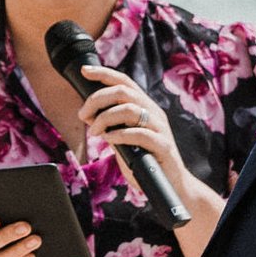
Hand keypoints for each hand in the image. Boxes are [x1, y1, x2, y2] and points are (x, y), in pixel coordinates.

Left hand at [78, 67, 222, 226]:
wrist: (173, 186)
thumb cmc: (146, 161)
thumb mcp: (124, 139)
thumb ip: (111, 126)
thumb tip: (88, 114)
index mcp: (145, 107)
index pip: (124, 82)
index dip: (104, 73)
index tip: (85, 70)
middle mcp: (154, 113)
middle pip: (123, 91)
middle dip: (97, 99)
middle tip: (83, 115)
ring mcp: (160, 128)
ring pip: (130, 109)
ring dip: (105, 118)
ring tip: (94, 132)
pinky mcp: (163, 146)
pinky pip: (140, 133)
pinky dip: (120, 134)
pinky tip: (109, 139)